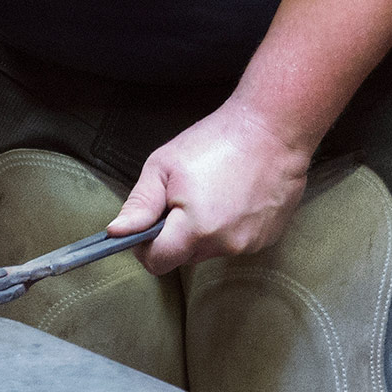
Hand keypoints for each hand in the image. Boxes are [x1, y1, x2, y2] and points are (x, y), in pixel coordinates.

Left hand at [114, 101, 312, 268]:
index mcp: (194, 229)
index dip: (146, 246)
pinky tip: (237, 196)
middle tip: (186, 196)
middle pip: (184, 256)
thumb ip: (140, 204)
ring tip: (216, 192)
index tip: (151, 223)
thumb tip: (117, 232)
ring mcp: (250, 244)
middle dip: (177, 234)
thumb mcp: (165, 165)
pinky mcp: (268, 238)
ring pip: (210, 249)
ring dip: (205, 230)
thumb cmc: (218, 140)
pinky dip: (230, 226)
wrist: (274, 128)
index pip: (157, 263)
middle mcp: (225, 245)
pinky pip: (235, 242)